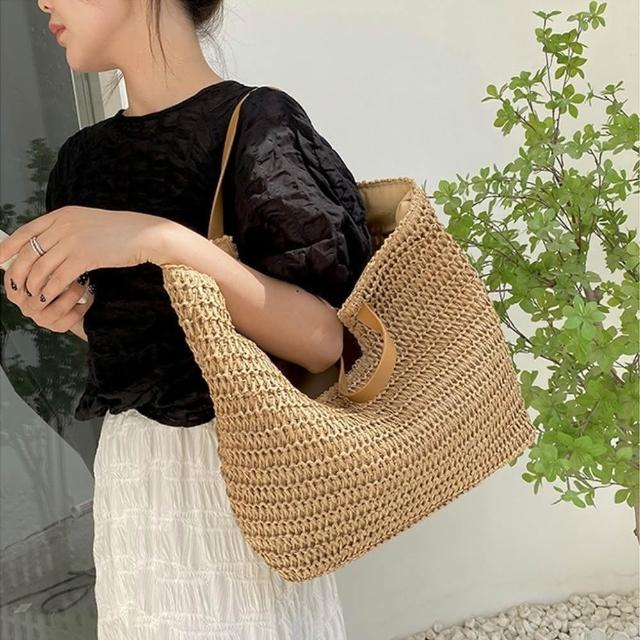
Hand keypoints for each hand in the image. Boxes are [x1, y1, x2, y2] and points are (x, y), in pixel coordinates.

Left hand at [0, 205, 167, 319]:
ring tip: (32, 297)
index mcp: (62, 216)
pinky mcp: (84, 256)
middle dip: (18, 273)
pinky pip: (58, 278)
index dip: (8, 248)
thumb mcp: (87, 224)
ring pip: (41, 268)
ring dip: (34, 286)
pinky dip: (50, 291)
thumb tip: (47, 246)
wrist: (144, 234)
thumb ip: (66, 231)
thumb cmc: (120, 232)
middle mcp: (63, 225)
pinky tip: (48, 298)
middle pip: (29, 253)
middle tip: (15, 288)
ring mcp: (73, 240)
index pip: (25, 232)